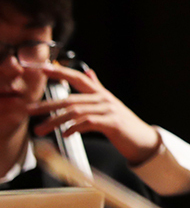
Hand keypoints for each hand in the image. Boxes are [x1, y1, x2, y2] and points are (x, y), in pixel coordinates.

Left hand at [27, 63, 161, 164]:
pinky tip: (65, 134)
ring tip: (40, 130)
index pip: (79, 78)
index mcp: (101, 93)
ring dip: (55, 121)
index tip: (43, 68)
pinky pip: (88, 123)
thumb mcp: (109, 103)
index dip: (61, 72)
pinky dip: (74, 128)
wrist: (142, 140)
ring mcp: (109, 111)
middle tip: (29, 110)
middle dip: (47, 105)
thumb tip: (88, 72)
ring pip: (76, 112)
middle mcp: (104, 99)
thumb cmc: (123, 123)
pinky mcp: (112, 124)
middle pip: (71, 99)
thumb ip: (97, 87)